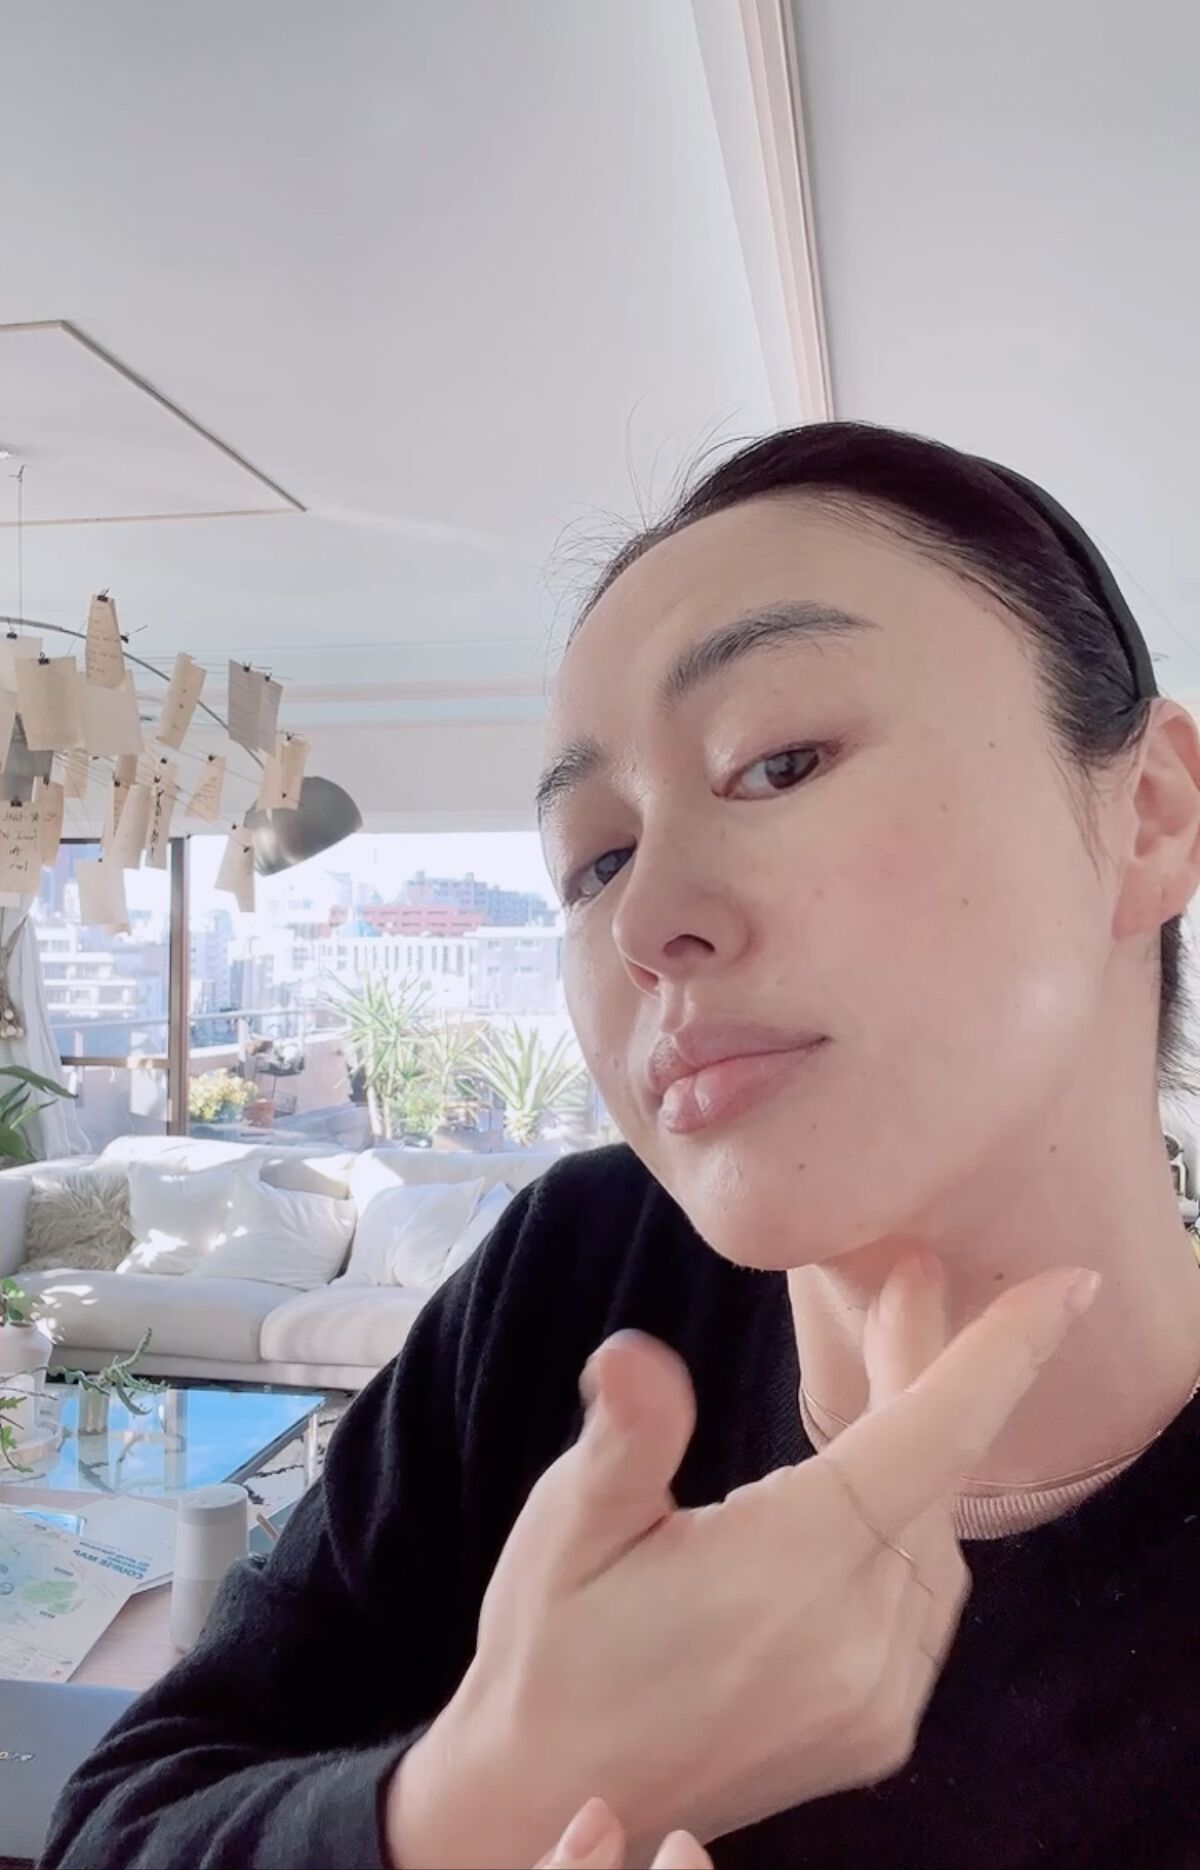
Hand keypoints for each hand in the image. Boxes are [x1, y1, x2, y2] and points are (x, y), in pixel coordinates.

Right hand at [388, 1258, 1096, 1867]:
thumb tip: (634, 1355)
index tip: (1069, 1286)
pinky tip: (868, 1492)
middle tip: (907, 1280)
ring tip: (883, 1370)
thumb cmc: (551, 1648)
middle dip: (927, 1368)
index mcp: (786, 1574)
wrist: (553, 1796)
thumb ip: (624, 1440)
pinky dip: (911, 1526)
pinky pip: (928, 1599)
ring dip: (918, 1449)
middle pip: (933, 1471)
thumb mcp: (566, 1530)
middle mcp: (855, 1642)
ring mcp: (876, 1697)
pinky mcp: (877, 1728)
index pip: (931, 1440)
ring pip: (936, 1533)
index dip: (1003, 1355)